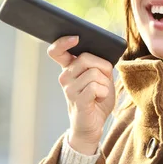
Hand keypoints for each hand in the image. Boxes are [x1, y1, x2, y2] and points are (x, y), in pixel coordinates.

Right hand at [48, 36, 115, 154]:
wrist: (92, 126)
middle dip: (103, 67)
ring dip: (105, 83)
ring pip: (94, 73)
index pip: (56, 51)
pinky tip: (99, 99)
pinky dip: (104, 92)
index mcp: (68, 68)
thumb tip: (102, 55)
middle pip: (86, 58)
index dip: (63, 42)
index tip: (75, 37)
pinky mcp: (77, 99)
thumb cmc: (97, 100)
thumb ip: (100, 65)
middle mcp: (65, 76)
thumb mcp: (101, 78)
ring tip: (100, 93)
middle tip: (103, 80)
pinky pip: (95, 86)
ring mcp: (69, 88)